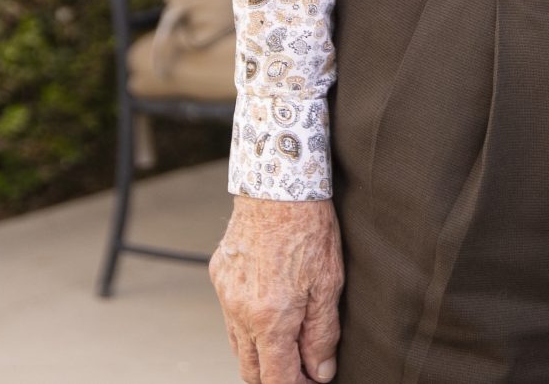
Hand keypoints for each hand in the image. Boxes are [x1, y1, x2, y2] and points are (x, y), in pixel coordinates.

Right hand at [212, 195, 343, 383]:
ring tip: (289, 341)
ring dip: (261, 354)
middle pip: (251, 372)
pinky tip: (270, 309)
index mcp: (271, 319)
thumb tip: (320, 371)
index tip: (313, 381)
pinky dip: (248, 324)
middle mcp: (241, 312)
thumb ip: (322, 334)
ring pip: (237, 346)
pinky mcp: (219, 277)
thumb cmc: (308, 227)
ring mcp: (226, 295)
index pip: (277, 380)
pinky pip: (230, 316)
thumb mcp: (328, 284)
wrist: (277, 183)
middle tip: (302, 369)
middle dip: (276, 378)